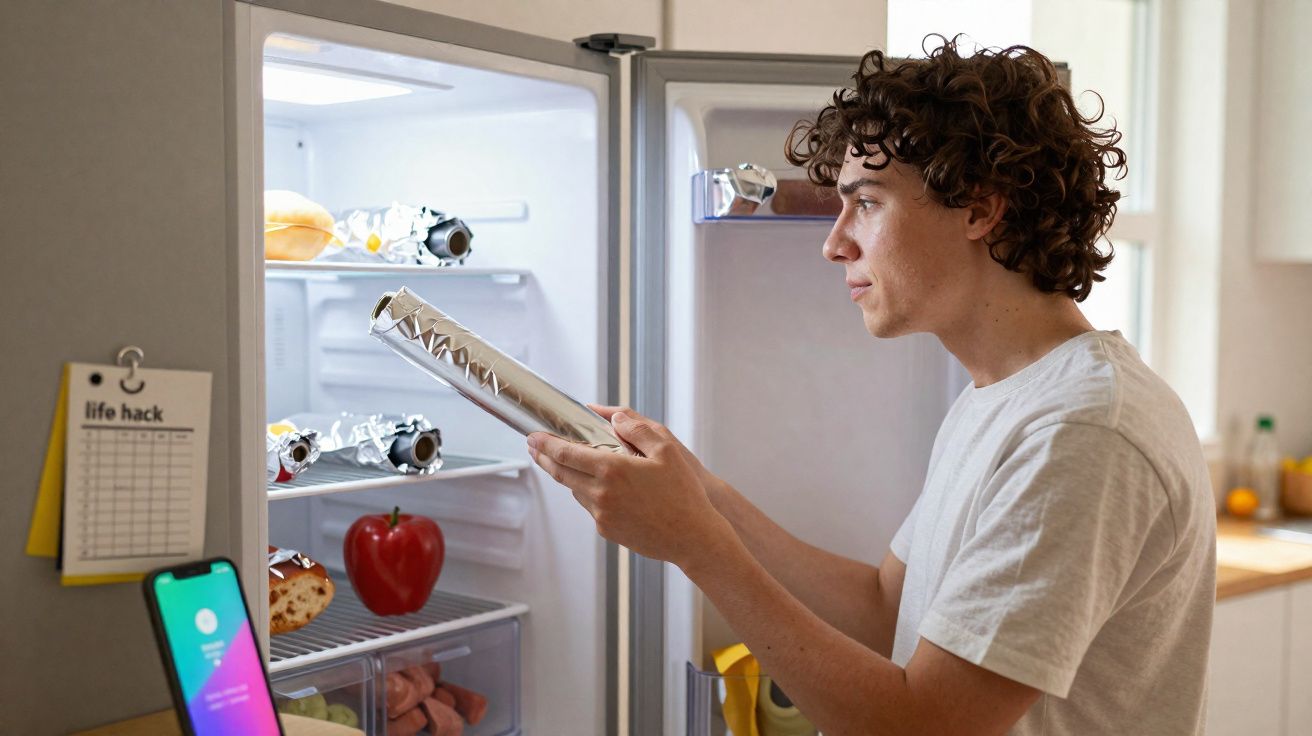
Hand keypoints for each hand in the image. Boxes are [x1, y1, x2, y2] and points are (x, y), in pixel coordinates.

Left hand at [527, 409, 731, 568]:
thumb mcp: (666, 450)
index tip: (533, 436)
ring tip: (567, 463)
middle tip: (535, 448)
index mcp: (612, 470)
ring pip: (575, 491)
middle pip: (561, 474)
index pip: (566, 454)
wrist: (693, 538)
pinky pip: (591, 507)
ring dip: (568, 476)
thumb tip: (613, 418)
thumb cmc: (684, 494)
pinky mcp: (608, 530)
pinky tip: (599, 487)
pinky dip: (588, 493)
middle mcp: (601, 494)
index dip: (546, 444)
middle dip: (545, 459)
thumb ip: (636, 428)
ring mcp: (602, 515)